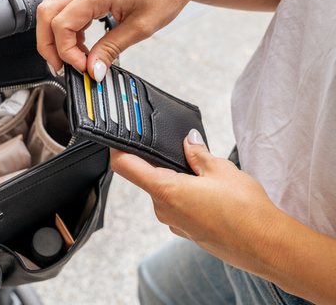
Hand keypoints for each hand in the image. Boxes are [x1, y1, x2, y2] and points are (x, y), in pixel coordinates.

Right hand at [36, 0, 198, 80]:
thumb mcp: (139, 28)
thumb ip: (111, 50)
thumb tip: (93, 70)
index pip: (62, 25)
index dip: (66, 52)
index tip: (82, 67)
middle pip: (47, 14)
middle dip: (49, 45)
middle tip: (62, 67)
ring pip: (54, 10)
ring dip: (58, 37)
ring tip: (75, 58)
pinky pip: (69, 8)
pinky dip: (69, 28)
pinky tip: (83, 43)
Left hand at [110, 129, 282, 274]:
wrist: (266, 245)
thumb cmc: (245, 210)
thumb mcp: (219, 169)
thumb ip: (198, 153)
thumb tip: (188, 141)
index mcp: (166, 191)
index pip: (127, 167)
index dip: (119, 150)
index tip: (118, 139)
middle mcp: (164, 210)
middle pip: (148, 178)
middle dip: (162, 162)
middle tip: (183, 151)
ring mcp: (174, 223)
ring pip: (165, 192)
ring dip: (177, 179)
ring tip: (203, 174)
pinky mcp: (186, 230)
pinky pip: (176, 206)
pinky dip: (185, 194)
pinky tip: (208, 193)